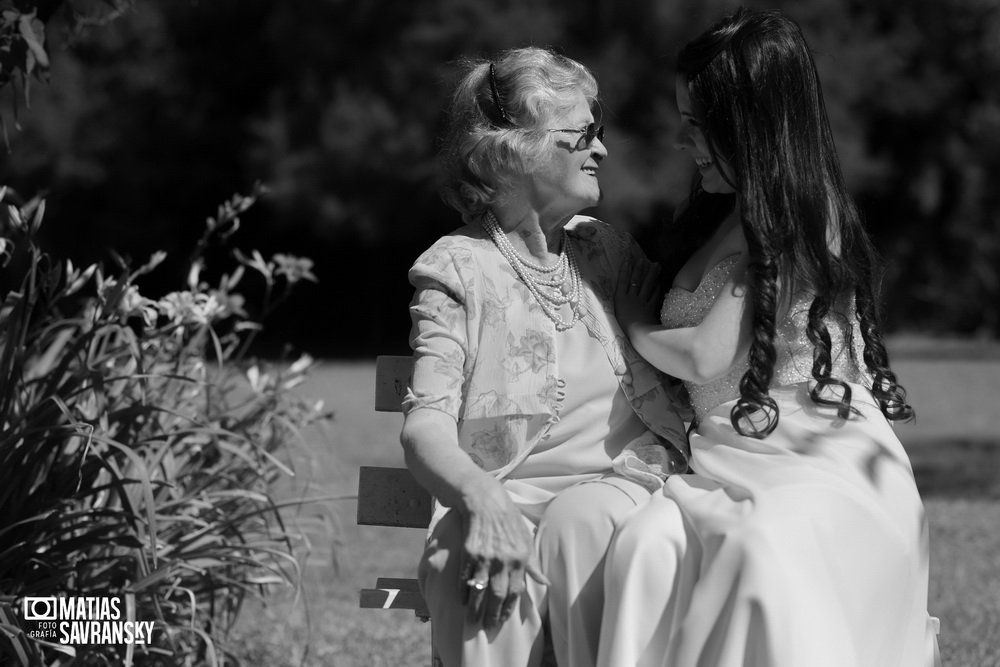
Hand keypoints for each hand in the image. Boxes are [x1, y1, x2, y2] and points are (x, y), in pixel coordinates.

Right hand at [459, 489, 549, 631]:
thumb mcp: (525, 539)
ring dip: (475, 607)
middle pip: (498, 594)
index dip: (508, 608)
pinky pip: (465, 577)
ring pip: (480, 589)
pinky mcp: (469, 552)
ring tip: (472, 620)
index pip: (515, 591)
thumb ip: (533, 563)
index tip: (503, 620)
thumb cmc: (508, 520)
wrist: (485, 501)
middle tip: (487, 627)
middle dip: (492, 614)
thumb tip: (546, 583)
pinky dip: (462, 591)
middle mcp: (504, 560)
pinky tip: (461, 600)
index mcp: (520, 558)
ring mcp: (485, 557)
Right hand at [614, 258, 661, 332]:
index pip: (621, 282)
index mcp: (620, 300)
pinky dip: (657, 288)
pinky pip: (654, 296)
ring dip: (652, 274)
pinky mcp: (650, 308)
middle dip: (639, 269)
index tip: (626, 261)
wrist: (637, 335)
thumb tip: (618, 303)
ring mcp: (642, 302)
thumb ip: (618, 308)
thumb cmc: (622, 329)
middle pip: (636, 281)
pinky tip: (659, 282)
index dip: (624, 271)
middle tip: (643, 259)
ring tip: (656, 265)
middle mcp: (631, 298)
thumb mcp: (614, 317)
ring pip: (647, 285)